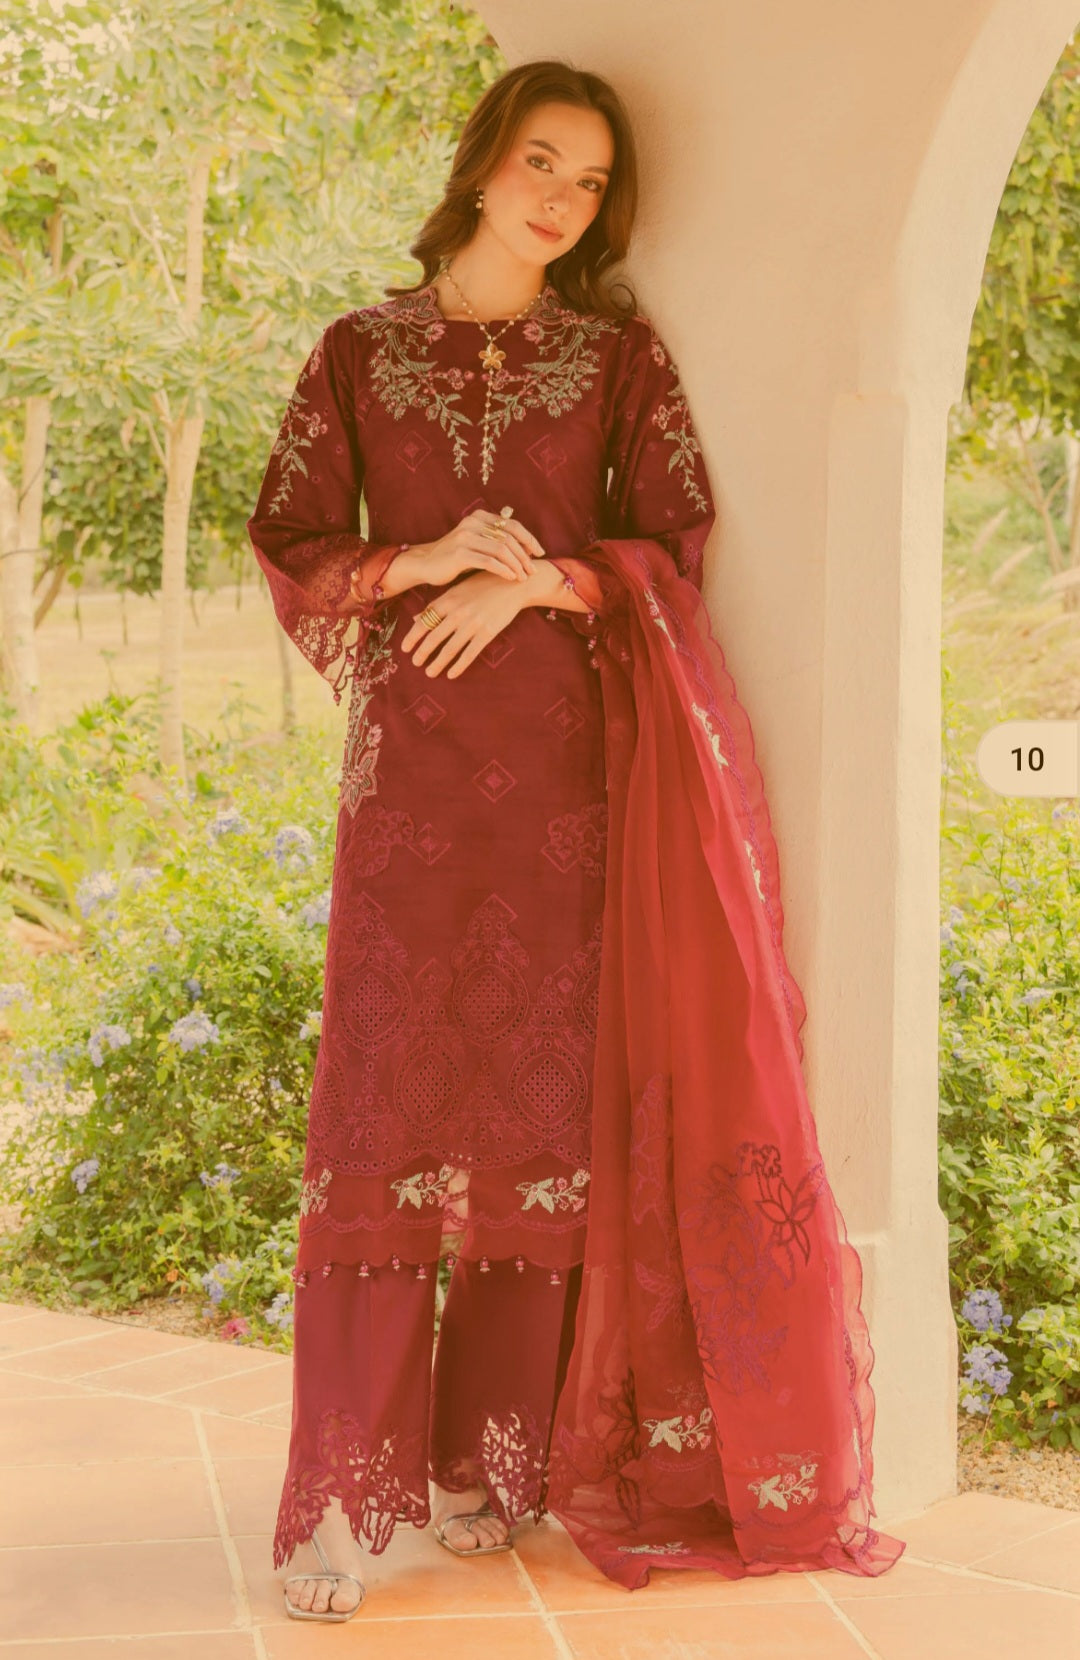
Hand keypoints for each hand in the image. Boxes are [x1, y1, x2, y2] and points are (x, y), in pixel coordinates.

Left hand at [400, 568, 531, 678]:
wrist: (513, 584)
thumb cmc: (483, 585)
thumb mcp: (457, 590)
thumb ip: (437, 605)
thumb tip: (415, 619)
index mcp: (448, 599)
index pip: (424, 621)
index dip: (413, 636)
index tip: (404, 649)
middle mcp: (458, 612)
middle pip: (434, 637)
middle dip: (422, 653)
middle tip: (415, 663)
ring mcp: (473, 623)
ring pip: (450, 648)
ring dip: (438, 663)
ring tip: (429, 672)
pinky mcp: (487, 632)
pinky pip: (469, 653)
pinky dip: (459, 665)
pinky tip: (451, 674)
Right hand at [408, 509, 546, 586]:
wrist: (424, 564)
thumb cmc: (453, 557)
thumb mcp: (475, 543)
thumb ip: (494, 541)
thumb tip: (525, 548)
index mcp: (479, 517)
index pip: (512, 525)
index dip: (529, 539)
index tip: (540, 553)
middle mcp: (473, 523)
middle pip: (509, 538)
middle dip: (525, 556)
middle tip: (532, 571)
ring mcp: (465, 537)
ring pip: (501, 549)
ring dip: (516, 565)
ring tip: (523, 577)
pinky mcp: (459, 554)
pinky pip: (489, 561)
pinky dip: (503, 570)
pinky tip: (511, 578)